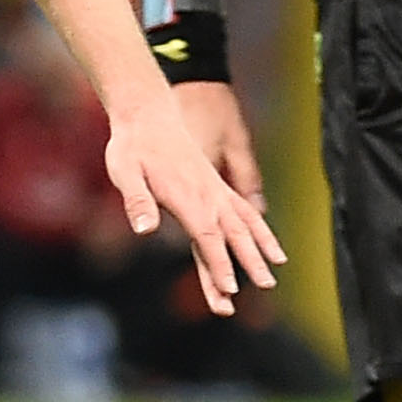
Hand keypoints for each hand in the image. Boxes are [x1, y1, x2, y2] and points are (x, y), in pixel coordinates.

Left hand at [103, 99, 284, 316]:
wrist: (146, 113)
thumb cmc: (132, 146)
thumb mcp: (124, 171)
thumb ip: (137, 201)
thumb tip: (145, 229)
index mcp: (186, 196)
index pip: (207, 236)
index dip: (219, 264)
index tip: (229, 288)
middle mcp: (206, 194)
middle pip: (233, 233)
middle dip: (250, 261)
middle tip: (266, 285)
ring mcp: (214, 188)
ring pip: (244, 220)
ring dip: (261, 244)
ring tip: (277, 266)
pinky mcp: (215, 184)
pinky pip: (243, 207)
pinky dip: (259, 225)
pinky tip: (267, 240)